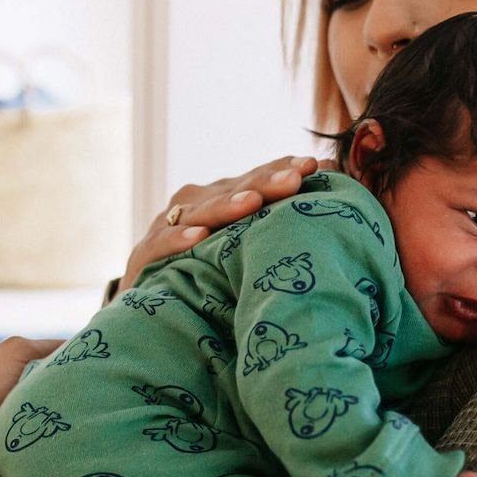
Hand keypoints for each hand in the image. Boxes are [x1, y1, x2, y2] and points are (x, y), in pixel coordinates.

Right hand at [119, 155, 328, 289]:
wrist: (149, 310)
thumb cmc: (206, 275)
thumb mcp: (241, 248)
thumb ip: (277, 223)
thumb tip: (332, 185)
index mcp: (221, 198)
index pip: (256, 179)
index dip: (282, 169)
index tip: (315, 165)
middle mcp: (195, 204)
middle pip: (234, 190)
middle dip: (265, 183)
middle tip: (295, 178)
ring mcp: (167, 227)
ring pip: (200, 212)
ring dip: (225, 206)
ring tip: (251, 203)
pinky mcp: (144, 257)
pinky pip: (161, 247)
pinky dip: (178, 241)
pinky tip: (198, 239)